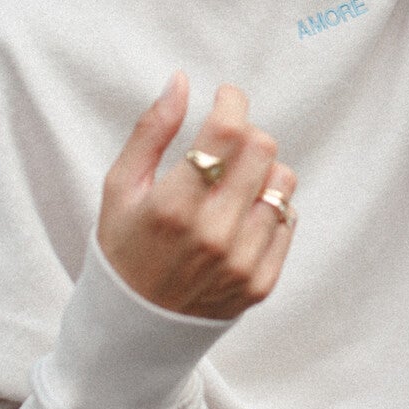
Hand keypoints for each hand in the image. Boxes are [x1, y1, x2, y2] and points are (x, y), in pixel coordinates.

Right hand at [97, 75, 297, 319]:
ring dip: (261, 171)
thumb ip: (151, 131)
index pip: (228, 133)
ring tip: (232, 184)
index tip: (225, 98)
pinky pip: (288, 220)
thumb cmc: (124, 248)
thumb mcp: (120, 187)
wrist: (135, 327)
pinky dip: (269, 207)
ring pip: (283, 182)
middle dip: (246, 134)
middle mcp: (213, 236)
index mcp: (174, 207)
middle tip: (226, 143)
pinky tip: (240, 216)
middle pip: (263, 150)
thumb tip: (181, 81)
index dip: (232, 102)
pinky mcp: (261, 283)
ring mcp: (241, 262)